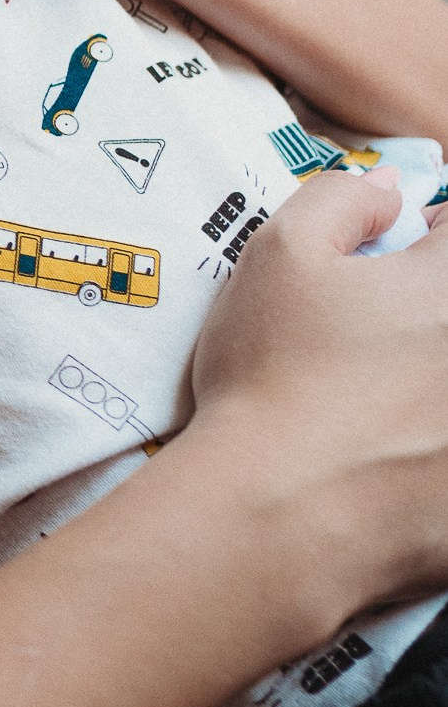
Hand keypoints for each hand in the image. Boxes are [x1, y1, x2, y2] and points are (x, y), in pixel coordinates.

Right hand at [188, 166, 447, 631]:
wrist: (280, 517)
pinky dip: (430, 463)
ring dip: (427, 392)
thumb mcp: (279, 257)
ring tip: (386, 413)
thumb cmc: (275, 382)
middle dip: (425, 321)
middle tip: (382, 347)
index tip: (398, 268)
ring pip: (447, 393)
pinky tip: (394, 470)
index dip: (425, 245)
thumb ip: (340, 197)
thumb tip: (389, 189)